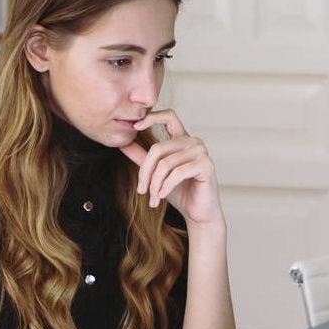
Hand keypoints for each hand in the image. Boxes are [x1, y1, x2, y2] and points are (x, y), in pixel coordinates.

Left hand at [120, 110, 223, 225]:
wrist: (198, 213)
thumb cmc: (180, 192)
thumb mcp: (157, 173)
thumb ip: (142, 157)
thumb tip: (123, 144)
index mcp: (182, 139)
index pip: (168, 116)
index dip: (151, 117)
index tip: (134, 126)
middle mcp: (193, 142)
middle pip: (158, 148)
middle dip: (145, 172)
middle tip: (141, 190)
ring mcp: (201, 152)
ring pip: (166, 163)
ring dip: (155, 184)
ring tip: (153, 198)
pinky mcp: (206, 165)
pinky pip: (177, 173)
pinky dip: (166, 186)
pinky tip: (161, 196)